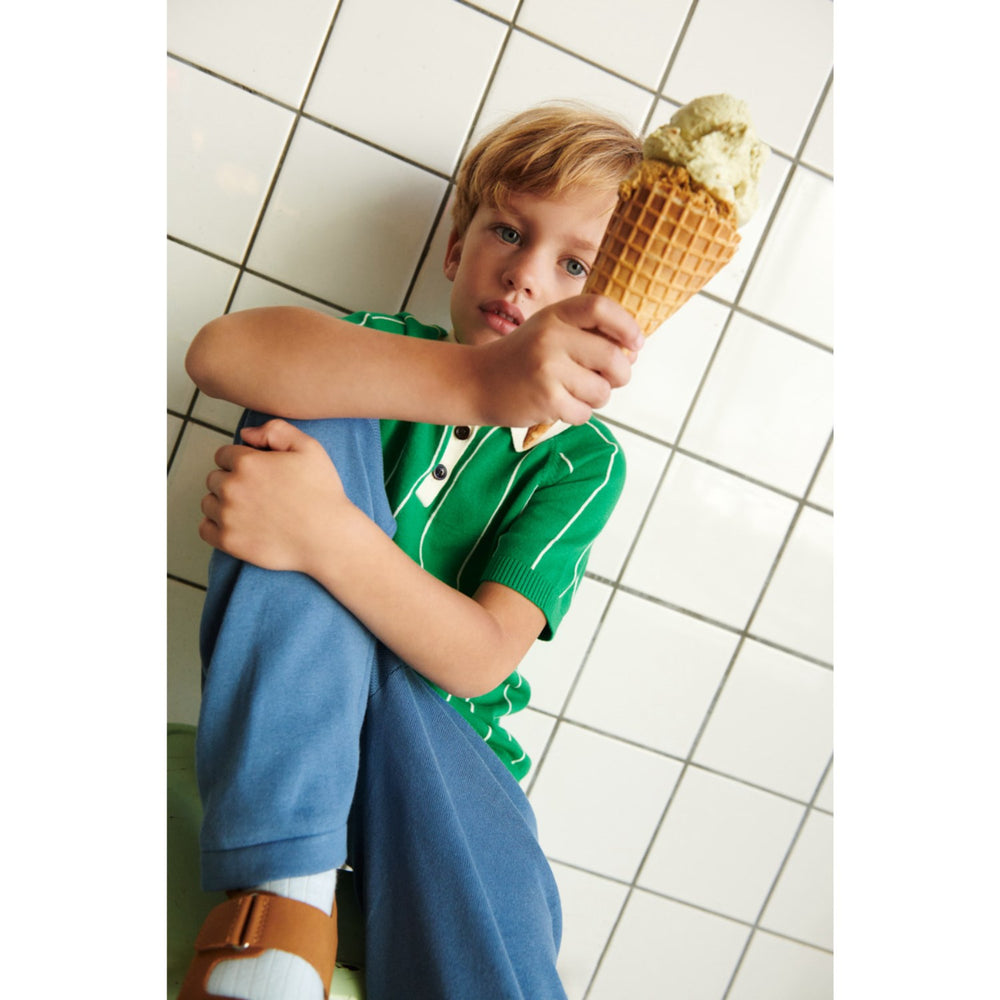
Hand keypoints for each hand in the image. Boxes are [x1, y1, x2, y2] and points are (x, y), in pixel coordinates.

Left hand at [199, 419, 351, 572]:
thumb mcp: (309, 448)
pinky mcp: (228, 541)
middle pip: (214, 478)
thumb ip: (276, 430)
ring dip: (222, 503)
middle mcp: (231, 488)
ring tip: (249, 510)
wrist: (328, 537)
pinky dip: (215, 526)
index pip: (223, 455)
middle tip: (258, 493)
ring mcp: (227, 516)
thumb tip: (246, 434)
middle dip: (231, 481)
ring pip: (208, 502)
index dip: (241, 461)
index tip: (258, 473)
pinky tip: (237, 525)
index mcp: (247, 463)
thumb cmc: (322, 493)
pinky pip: (205, 529)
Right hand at [474, 293, 642, 426]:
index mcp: (555, 316)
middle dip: (621, 375)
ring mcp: (548, 369)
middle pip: (613, 357)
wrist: (476, 382)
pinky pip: (584, 413)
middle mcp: (551, 338)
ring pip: (602, 390)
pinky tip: (558, 405)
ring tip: (574, 393)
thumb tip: (632, 352)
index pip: (601, 308)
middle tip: (612, 380)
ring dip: (596, 398)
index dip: (627, 326)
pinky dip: (577, 414)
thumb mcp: (548, 331)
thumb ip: (585, 335)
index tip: (636, 343)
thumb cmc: (520, 359)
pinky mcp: (546, 399)